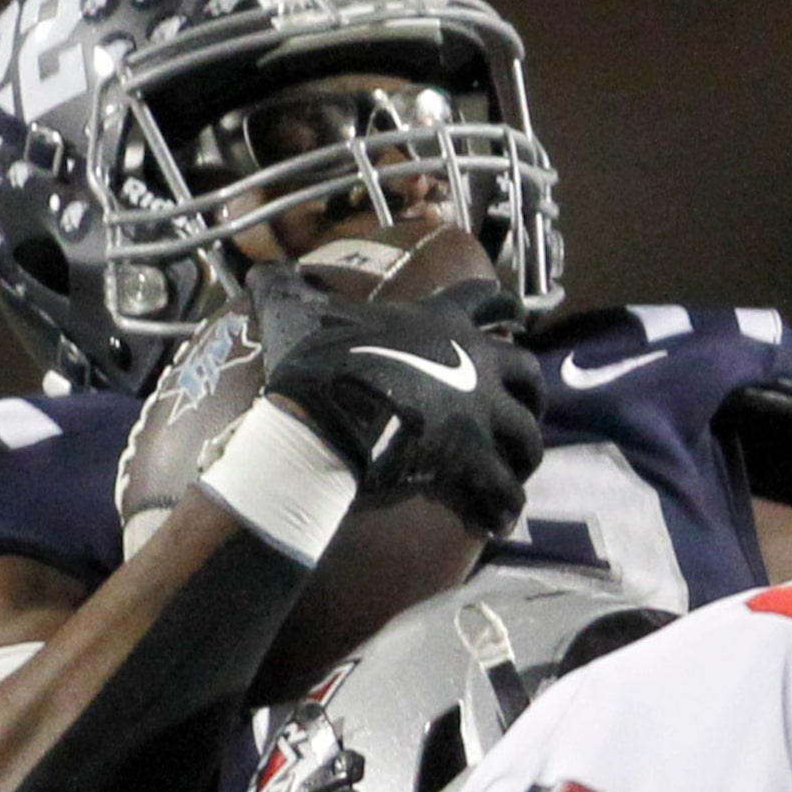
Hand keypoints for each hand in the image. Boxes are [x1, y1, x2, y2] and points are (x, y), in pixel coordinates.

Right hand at [248, 266, 544, 535]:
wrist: (330, 409)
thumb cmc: (317, 359)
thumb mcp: (297, 312)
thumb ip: (287, 288)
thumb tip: (260, 269)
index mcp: (442, 322)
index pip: (485, 302)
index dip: (503, 308)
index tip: (517, 316)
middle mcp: (476, 361)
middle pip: (527, 372)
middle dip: (531, 393)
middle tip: (526, 410)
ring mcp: (482, 410)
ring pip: (528, 435)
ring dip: (525, 456)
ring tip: (516, 474)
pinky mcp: (476, 457)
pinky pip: (504, 489)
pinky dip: (505, 507)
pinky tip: (500, 522)